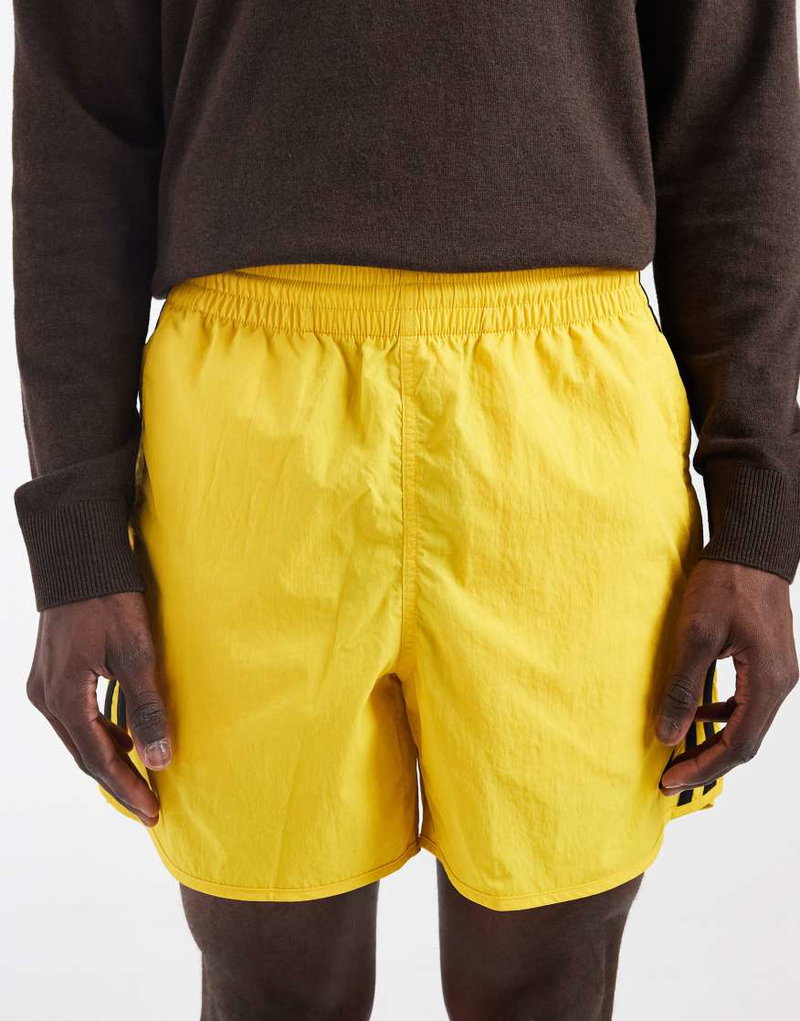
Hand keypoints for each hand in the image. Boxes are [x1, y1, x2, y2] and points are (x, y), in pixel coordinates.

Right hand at [26, 592, 170, 825]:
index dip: (128, 788)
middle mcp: (47, 698)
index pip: (99, 759)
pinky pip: (75, 717)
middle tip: (149, 806)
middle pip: (84, 755)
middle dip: (118, 782)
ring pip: (78, 737)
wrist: (79, 560)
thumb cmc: (109, 601)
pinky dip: (99, 733)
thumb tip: (160, 759)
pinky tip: (122, 736)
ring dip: (108, 759)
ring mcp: (44, 685)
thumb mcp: (136, 655)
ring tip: (141, 778)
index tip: (153, 813)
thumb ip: (146, 709)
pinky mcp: (51, 673)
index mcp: (65, 699)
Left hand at [657, 560, 796, 793]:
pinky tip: (698, 715)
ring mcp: (778, 673)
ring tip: (679, 751)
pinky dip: (723, 717)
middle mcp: (781, 683)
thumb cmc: (725, 584)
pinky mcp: (769, 662)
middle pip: (747, 742)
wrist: (751, 548)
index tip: (669, 779)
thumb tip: (669, 735)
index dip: (703, 767)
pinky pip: (748, 703)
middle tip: (669, 776)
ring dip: (714, 742)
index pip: (738, 745)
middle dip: (708, 762)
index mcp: (768, 682)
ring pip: (748, 724)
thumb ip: (683, 688)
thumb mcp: (695, 635)